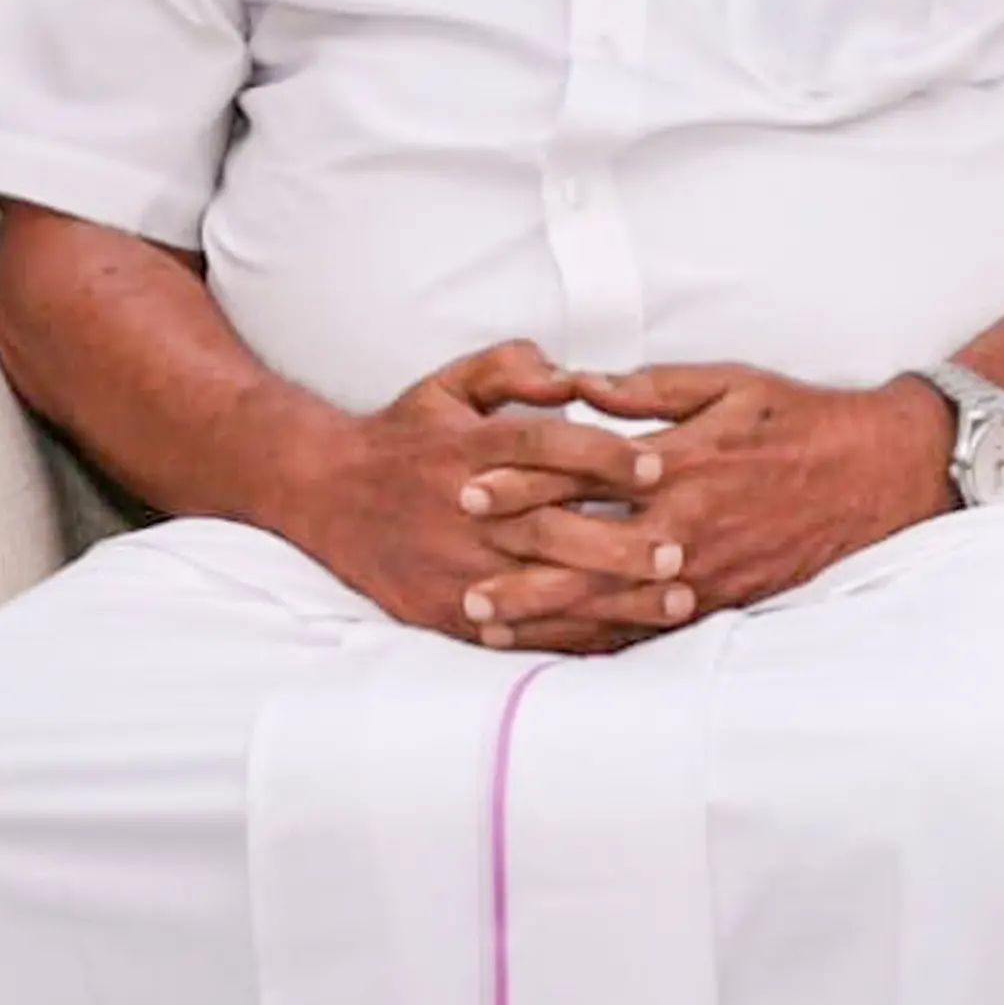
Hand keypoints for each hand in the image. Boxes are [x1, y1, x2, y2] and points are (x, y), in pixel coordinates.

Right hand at [280, 340, 675, 651]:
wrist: (324, 493)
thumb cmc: (405, 435)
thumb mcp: (451, 383)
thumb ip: (512, 368)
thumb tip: (571, 376)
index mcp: (471, 450)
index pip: (542, 447)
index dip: (602, 454)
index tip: (659, 462)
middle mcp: (466, 511)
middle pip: (548, 529)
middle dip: (617, 545)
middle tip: (678, 552)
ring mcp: (456, 566)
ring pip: (544, 589)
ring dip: (613, 601)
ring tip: (675, 604)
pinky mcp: (446, 610)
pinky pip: (519, 630)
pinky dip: (574, 635)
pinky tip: (626, 636)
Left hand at [470, 363, 951, 629]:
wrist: (880, 474)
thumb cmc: (803, 419)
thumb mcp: (730, 383)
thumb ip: (652, 388)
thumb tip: (583, 385)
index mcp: (682, 461)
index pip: (584, 473)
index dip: (520, 480)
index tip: (468, 484)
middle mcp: (687, 523)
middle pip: (583, 548)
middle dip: (516, 563)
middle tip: (456, 574)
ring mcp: (705, 569)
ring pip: (610, 600)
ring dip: (547, 613)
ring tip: (489, 623)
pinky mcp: (725, 597)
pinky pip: (654, 627)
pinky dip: (604, 640)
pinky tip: (563, 648)